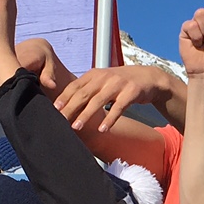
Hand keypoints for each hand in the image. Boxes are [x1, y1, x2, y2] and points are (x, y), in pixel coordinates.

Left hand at [54, 63, 177, 134]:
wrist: (148, 77)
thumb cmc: (121, 82)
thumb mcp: (103, 81)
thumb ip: (87, 89)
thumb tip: (67, 104)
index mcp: (95, 74)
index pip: (76, 85)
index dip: (65, 97)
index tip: (54, 108)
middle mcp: (105, 77)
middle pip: (84, 94)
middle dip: (71, 107)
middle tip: (60, 120)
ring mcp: (118, 84)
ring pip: (98, 100)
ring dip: (86, 115)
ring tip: (76, 127)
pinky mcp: (131, 92)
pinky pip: (119, 107)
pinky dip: (110, 119)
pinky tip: (102, 129)